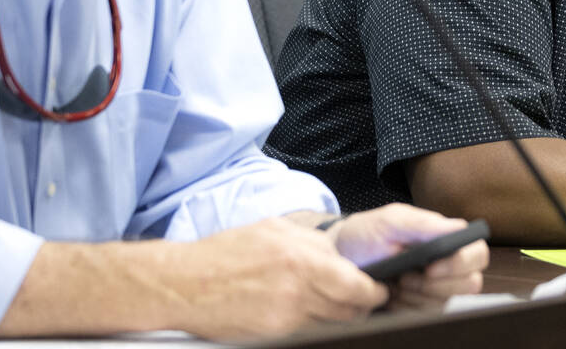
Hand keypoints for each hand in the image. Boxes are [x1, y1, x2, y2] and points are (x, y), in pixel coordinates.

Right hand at [168, 217, 387, 339]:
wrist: (187, 283)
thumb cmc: (227, 253)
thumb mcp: (275, 231)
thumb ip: (312, 243)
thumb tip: (339, 253)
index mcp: (302, 258)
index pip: (357, 285)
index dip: (374, 290)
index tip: (378, 288)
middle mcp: (298, 289)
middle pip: (350, 310)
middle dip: (362, 306)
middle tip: (363, 300)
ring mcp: (286, 316)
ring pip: (332, 324)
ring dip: (338, 316)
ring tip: (330, 304)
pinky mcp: (274, 334)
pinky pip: (308, 331)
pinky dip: (313, 324)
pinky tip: (303, 312)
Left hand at [330, 203, 487, 307]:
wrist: (342, 259)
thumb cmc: (366, 234)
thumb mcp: (389, 221)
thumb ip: (422, 223)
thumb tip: (458, 228)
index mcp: (445, 238)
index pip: (477, 252)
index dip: (461, 263)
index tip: (430, 267)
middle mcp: (448, 263)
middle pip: (470, 283)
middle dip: (435, 285)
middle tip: (404, 278)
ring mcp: (438, 287)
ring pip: (446, 302)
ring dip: (416, 296)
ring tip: (394, 282)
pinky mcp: (424, 305)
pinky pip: (427, 315)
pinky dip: (406, 307)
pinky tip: (391, 294)